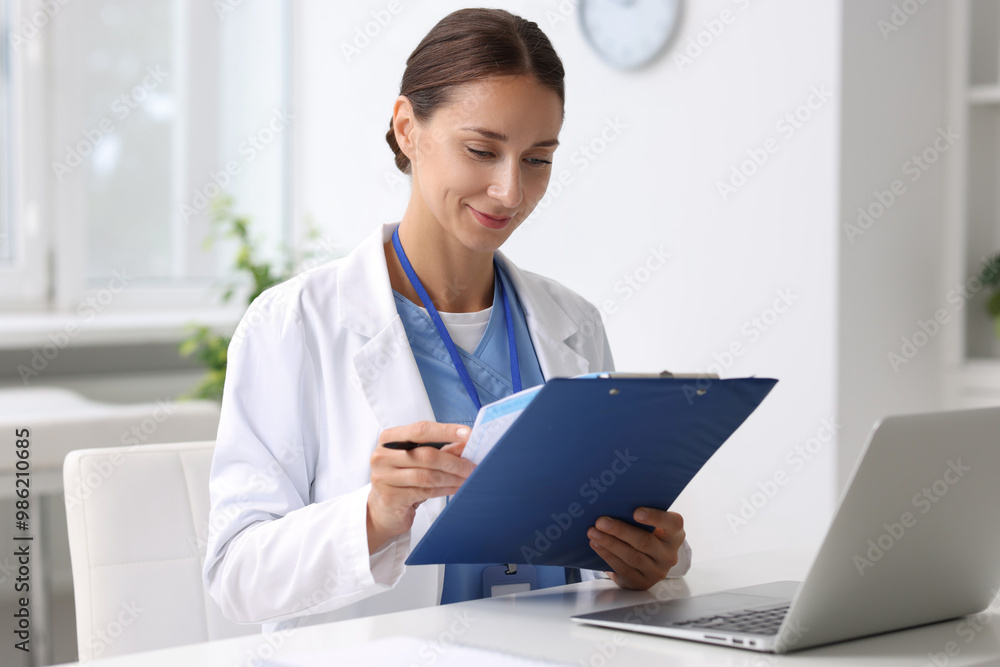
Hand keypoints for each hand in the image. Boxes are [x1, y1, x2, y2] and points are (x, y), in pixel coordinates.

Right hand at [367, 421, 475, 553]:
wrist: (383, 509)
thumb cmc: (403, 478)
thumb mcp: (418, 459)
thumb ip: (440, 449)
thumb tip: (464, 442)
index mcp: (389, 438)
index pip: (420, 430)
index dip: (446, 431)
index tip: (467, 434)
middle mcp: (382, 456)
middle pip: (426, 455)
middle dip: (454, 461)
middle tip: (473, 465)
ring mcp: (384, 477)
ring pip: (427, 475)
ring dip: (452, 477)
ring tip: (467, 478)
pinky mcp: (391, 498)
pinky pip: (425, 492)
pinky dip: (445, 490)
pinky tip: (456, 488)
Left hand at [587, 508, 684, 589]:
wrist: (649, 562)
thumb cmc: (647, 534)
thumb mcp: (651, 525)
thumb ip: (640, 515)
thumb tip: (615, 501)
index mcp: (675, 534)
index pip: (672, 524)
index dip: (655, 517)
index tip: (636, 512)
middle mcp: (669, 554)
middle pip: (645, 541)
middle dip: (620, 531)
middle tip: (601, 521)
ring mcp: (657, 571)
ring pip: (632, 557)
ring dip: (610, 543)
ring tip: (593, 532)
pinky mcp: (642, 582)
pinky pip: (623, 569)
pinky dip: (608, 555)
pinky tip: (596, 545)